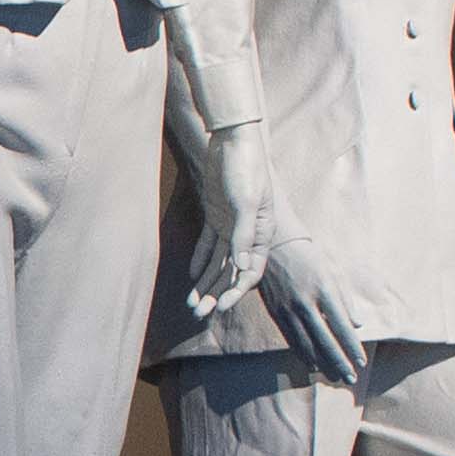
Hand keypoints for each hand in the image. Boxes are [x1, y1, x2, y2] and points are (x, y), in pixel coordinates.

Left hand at [178, 120, 281, 324]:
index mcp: (262, 234)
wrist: (233, 141)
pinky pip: (209, 244)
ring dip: (206, 282)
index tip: (220, 307)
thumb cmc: (246, 169)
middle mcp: (248, 234)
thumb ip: (244, 234)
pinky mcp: (216, 215)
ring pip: (218, 262)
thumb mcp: (247, 202)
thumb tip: (241, 266)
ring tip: (192, 303)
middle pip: (231, 272)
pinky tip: (192, 275)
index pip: (249, 272)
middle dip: (216, 294)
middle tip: (199, 314)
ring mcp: (231, 225)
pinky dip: (201, 260)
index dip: (236, 291)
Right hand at [256, 221, 374, 384]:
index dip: (352, 347)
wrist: (274, 243)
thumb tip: (358, 324)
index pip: (342, 326)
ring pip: (307, 343)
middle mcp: (306, 302)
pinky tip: (311, 365)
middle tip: (351, 379)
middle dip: (340, 362)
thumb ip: (345, 298)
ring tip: (335, 377)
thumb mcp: (332, 270)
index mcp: (324, 290)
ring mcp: (288, 309)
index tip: (362, 362)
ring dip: (322, 363)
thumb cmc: (309, 254)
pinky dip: (303, 354)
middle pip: (326, 340)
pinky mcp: (276, 311)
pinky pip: (291, 338)